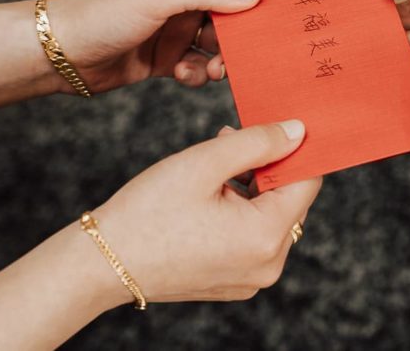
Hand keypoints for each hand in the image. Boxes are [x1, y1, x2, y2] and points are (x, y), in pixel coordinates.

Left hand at [45, 0, 261, 93]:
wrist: (55, 54)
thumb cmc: (99, 13)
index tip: (276, 15)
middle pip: (229, 17)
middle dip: (240, 37)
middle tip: (246, 54)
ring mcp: (173, 30)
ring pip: (217, 46)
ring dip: (221, 60)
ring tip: (215, 70)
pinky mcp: (164, 59)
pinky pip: (196, 67)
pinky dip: (198, 74)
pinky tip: (185, 76)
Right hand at [93, 120, 319, 303]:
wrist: (101, 263)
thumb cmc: (148, 211)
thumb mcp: (205, 162)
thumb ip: (258, 142)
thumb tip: (298, 130)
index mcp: (266, 236)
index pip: (308, 181)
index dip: (294, 149)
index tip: (272, 127)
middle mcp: (268, 265)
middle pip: (291, 200)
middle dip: (267, 165)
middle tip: (230, 140)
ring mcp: (252, 278)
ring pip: (271, 216)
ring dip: (252, 185)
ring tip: (214, 165)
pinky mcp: (235, 282)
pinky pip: (254, 237)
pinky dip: (241, 211)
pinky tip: (211, 193)